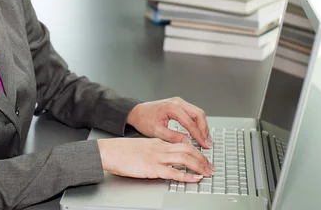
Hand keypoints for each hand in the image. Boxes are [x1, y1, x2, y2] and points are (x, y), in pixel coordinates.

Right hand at [97, 138, 214, 180]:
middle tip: (211, 166)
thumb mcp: (141, 148)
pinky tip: (195, 178)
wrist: (109, 151)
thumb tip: (164, 158)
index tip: (203, 158)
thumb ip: (153, 151)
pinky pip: (174, 172)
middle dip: (202, 158)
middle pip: (187, 149)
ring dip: (199, 165)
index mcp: (157, 142)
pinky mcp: (152, 168)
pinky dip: (187, 175)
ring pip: (184, 158)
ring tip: (208, 172)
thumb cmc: (121, 151)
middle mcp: (160, 148)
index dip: (196, 151)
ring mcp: (157, 157)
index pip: (182, 143)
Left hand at [126, 97, 211, 148]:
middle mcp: (177, 102)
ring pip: (197, 113)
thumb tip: (187, 143)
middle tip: (207, 143)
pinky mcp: (179, 105)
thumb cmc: (143, 119)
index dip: (199, 135)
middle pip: (198, 114)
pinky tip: (199, 132)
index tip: (204, 145)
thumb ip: (173, 137)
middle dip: (204, 129)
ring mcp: (179, 102)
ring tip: (205, 139)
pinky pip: (193, 112)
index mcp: (172, 107)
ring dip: (202, 126)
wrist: (136, 112)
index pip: (190, 122)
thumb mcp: (157, 131)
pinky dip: (198, 122)